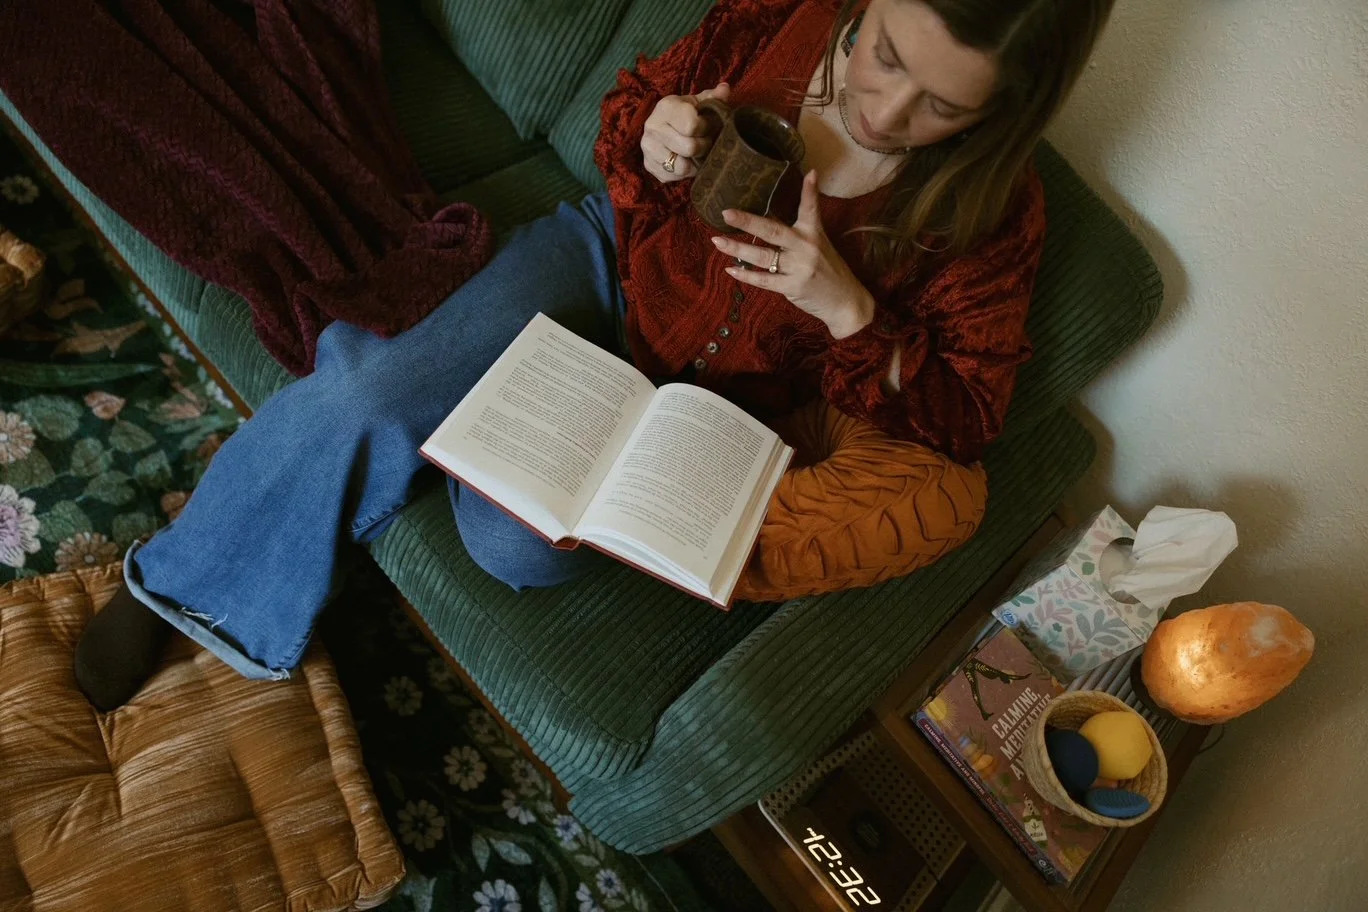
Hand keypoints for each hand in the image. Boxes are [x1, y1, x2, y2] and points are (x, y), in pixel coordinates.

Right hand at [641, 82, 730, 183]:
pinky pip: (673, 177)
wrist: (663, 124)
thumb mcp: (698, 102)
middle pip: (689, 148)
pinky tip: (685, 160)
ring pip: (681, 167)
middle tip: (704, 142)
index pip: (692, 126)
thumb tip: (725, 89)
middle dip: (703, 147)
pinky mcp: (649, 165)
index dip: (705, 128)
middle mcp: (653, 126)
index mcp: (666, 107)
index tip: (707, 126)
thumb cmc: (685, 113)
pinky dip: (683, 173)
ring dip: (694, 163)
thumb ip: (713, 97)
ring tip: (695, 153)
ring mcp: (648, 147)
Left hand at [713, 170, 875, 338]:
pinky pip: (764, 280)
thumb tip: (772, 217)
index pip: (811, 208)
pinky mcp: (793, 286)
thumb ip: (801, 231)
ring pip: (763, 256)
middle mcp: (806, 247)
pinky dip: (746, 275)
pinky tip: (731, 269)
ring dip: (738, 249)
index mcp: (814, 233)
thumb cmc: (829, 271)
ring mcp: (799, 267)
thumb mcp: (820, 245)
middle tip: (726, 213)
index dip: (810, 190)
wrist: (845, 301)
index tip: (809, 173)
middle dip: (748, 221)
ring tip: (718, 241)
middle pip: (773, 231)